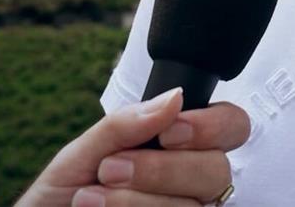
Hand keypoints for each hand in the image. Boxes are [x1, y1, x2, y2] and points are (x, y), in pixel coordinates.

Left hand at [14, 86, 250, 206]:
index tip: (169, 132)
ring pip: (192, 206)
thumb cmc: (62, 194)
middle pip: (217, 170)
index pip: (232, 126)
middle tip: (112, 167)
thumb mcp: (84, 150)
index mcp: (181, 145)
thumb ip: (127, 123)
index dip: (212, 126)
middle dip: (162, 168)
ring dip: (135, 200)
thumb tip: (175, 97)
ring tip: (91, 196)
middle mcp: (192, 183)